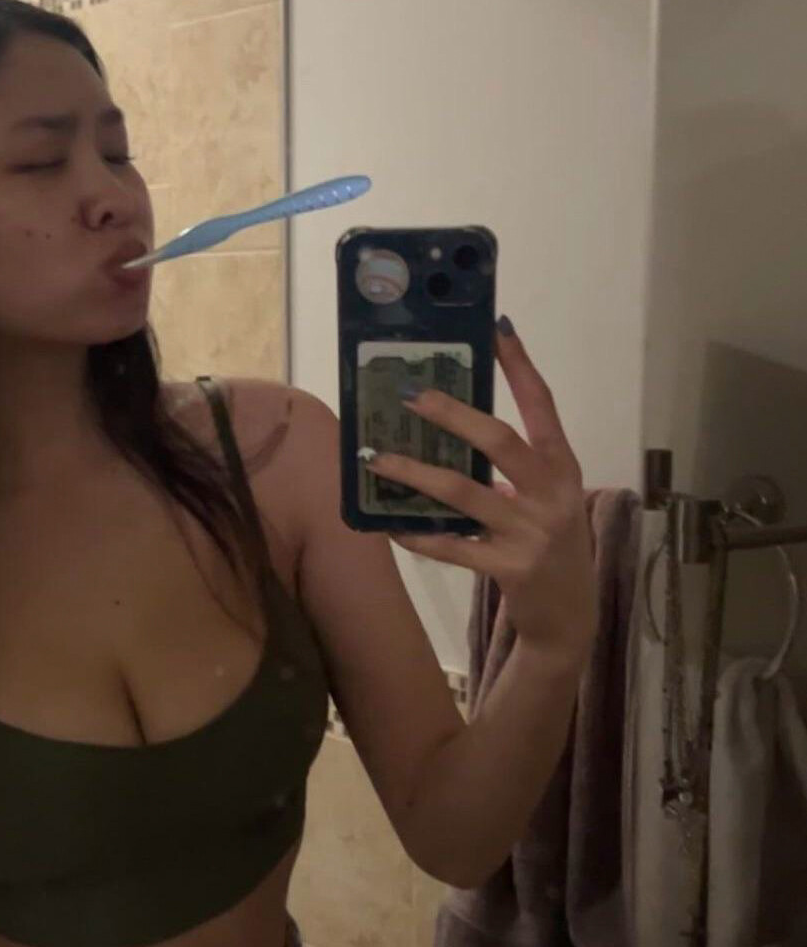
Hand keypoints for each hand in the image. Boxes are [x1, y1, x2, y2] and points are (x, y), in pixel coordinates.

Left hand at [365, 318, 597, 665]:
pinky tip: (388, 524)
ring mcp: (531, 533)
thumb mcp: (546, 499)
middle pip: (500, 441)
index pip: (543, 405)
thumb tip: (453, 431)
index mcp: (562, 467)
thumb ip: (513, 469)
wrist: (570, 617)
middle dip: (453, 415)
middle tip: (412, 396)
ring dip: (415, 473)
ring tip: (377, 458)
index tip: (498, 329)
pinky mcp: (508, 569)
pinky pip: (451, 546)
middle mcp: (552, 494)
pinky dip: (417, 535)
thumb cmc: (549, 545)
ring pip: (464, 493)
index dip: (521, 367)